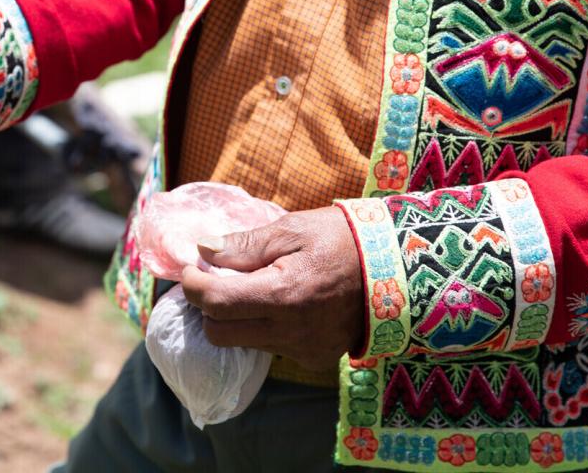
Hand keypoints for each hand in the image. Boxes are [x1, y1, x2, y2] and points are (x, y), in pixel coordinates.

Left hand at [180, 207, 364, 372]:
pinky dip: (263, 327)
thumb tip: (202, 251)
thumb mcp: (292, 229)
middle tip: (216, 278)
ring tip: (251, 287)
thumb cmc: (341, 239)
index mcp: (283, 294)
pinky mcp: (315, 359)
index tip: (190, 269)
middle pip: (219, 332)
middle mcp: (291, 331)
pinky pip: (270, 348)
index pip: (215, 304)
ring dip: (235, 317)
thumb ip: (244, 245)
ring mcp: (304, 350)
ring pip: (242, 342)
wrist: (396, 268)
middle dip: (208, 305)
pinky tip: (279, 304)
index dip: (192, 285)